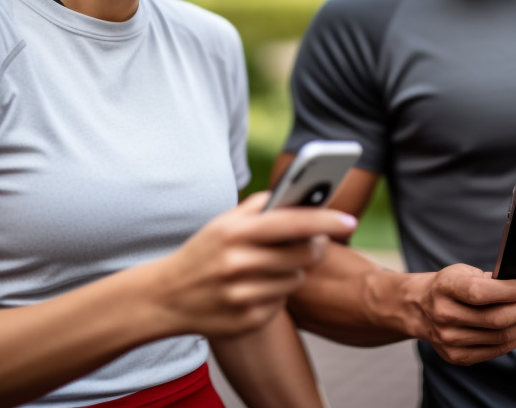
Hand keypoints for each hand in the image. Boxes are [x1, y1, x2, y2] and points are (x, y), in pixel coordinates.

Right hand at [151, 192, 356, 337]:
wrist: (165, 297)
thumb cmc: (202, 253)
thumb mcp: (222, 223)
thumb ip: (258, 207)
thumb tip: (297, 194)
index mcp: (235, 233)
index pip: (293, 223)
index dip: (326, 221)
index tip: (349, 220)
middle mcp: (239, 265)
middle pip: (304, 256)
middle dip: (314, 247)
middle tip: (313, 243)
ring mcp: (243, 296)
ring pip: (296, 280)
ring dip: (292, 272)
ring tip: (269, 267)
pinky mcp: (248, 321)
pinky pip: (282, 303)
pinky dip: (275, 293)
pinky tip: (255, 289)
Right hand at [404, 263, 515, 365]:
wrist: (418, 308)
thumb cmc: (447, 286)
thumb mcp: (462, 271)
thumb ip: (490, 279)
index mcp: (444, 287)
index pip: (480, 293)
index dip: (509, 291)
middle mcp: (444, 315)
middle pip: (495, 319)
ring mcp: (449, 339)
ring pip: (499, 337)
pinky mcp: (456, 356)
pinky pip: (495, 350)